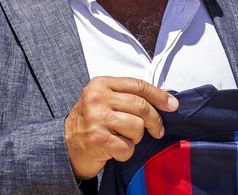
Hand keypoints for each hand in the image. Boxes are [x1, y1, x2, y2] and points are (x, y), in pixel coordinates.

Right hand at [64, 76, 179, 179]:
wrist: (64, 146)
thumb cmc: (90, 123)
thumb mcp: (105, 101)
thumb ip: (129, 96)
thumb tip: (165, 99)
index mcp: (101, 84)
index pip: (138, 85)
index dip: (159, 96)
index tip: (173, 105)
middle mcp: (97, 98)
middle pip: (141, 106)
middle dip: (155, 121)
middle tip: (158, 130)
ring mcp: (96, 118)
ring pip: (137, 127)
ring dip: (136, 138)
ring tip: (124, 139)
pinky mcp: (98, 139)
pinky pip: (127, 147)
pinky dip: (126, 153)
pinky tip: (115, 150)